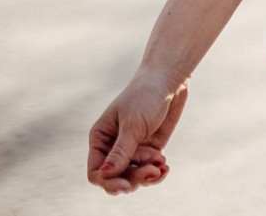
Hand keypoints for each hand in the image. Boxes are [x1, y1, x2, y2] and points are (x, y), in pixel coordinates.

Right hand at [87, 71, 188, 194]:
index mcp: (100, 139)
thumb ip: (121, 151)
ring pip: (134, 176)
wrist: (168, 81)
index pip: (97, 171)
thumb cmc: (144, 97)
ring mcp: (133, 149)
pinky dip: (157, 172)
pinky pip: (149, 169)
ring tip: (161, 167)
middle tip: (151, 172)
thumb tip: (105, 174)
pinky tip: (165, 167)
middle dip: (133, 180)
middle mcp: (114, 147)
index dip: (109, 182)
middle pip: (117, 178)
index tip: (126, 186)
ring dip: (147, 176)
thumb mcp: (133, 124)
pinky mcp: (150, 149)